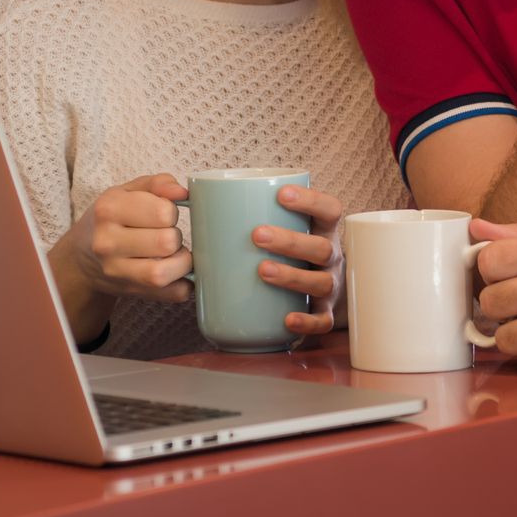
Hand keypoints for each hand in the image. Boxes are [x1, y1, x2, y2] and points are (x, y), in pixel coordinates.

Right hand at [60, 174, 193, 303]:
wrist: (82, 256)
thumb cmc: (110, 218)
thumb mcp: (127, 191)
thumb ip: (157, 183)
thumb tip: (182, 193)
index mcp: (109, 209)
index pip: (163, 212)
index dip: (172, 210)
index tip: (163, 213)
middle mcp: (108, 242)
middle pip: (167, 242)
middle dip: (176, 236)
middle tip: (168, 234)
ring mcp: (116, 271)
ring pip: (164, 274)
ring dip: (182, 262)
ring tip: (175, 253)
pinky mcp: (130, 291)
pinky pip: (172, 294)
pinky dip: (184, 283)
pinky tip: (176, 271)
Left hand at [254, 185, 345, 335]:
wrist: (322, 287)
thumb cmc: (291, 249)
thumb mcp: (284, 226)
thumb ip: (247, 211)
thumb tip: (185, 195)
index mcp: (323, 230)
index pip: (329, 209)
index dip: (311, 200)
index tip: (281, 194)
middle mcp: (331, 257)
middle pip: (321, 247)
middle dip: (290, 241)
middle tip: (257, 235)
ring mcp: (331, 285)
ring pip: (321, 282)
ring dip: (292, 276)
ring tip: (262, 271)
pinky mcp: (325, 312)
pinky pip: (323, 320)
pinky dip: (307, 322)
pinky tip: (288, 319)